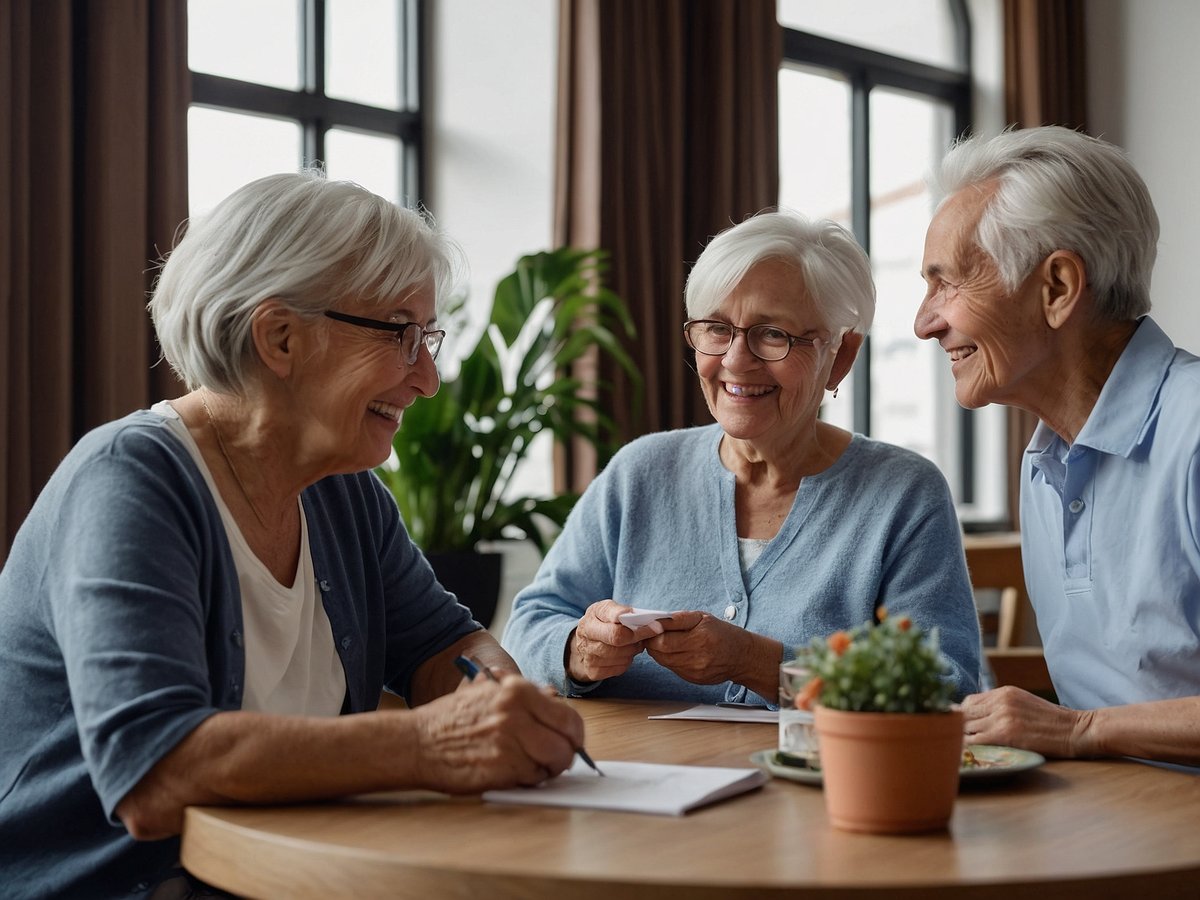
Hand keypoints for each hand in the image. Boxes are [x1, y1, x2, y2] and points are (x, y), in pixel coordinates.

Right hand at [413, 675, 583, 792]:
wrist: (417, 742)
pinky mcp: (501, 769)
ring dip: (548, 769)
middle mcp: (517, 713)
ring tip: (530, 766)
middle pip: (568, 742)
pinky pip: (533, 779)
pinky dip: (529, 780)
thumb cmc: (453, 720)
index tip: (570, 742)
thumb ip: (525, 698)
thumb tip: (557, 705)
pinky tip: (511, 772)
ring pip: (554, 762)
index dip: (573, 734)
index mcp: (517, 690)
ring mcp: (510, 742)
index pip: (569, 716)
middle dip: (566, 754)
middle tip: (556, 759)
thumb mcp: (490, 692)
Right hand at [567, 600, 665, 682]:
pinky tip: (626, 654)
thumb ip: (619, 610)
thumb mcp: (607, 609)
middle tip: (649, 634)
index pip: (616, 623)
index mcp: (591, 617)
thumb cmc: (601, 622)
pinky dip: (627, 661)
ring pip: (622, 656)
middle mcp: (586, 636)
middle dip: (638, 637)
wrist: (584, 643)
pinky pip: (619, 668)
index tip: (656, 627)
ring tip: (636, 643)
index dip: (638, 627)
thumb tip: (634, 616)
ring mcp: (588, 656)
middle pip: (619, 640)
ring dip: (634, 650)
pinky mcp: (593, 671)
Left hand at [642, 611, 753, 685]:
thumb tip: (655, 621)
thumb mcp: (702, 617)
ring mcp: (694, 671)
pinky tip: (677, 651)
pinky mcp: (692, 679)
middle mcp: (697, 657)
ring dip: (659, 651)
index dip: (651, 633)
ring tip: (666, 641)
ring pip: (663, 661)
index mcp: (700, 638)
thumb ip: (677, 619)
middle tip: (653, 633)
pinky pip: (672, 668)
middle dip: (652, 642)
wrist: (742, 656)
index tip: (649, 626)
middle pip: (660, 652)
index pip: (663, 640)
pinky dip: (669, 659)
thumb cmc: (722, 633)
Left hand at [959, 686, 1092, 757]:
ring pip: (966, 728)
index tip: (957, 728)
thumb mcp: (1023, 703)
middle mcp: (999, 701)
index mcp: (1003, 692)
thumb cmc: (1052, 722)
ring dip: (959, 740)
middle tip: (952, 742)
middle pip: (963, 714)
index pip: (968, 702)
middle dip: (956, 729)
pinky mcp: (1005, 734)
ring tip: (957, 750)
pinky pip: (975, 741)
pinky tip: (967, 756)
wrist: (1076, 730)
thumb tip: (976, 717)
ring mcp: (1001, 717)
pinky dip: (967, 749)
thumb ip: (1000, 706)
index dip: (960, 716)